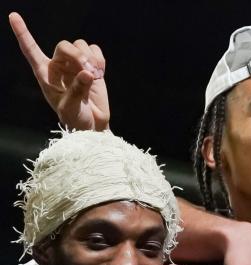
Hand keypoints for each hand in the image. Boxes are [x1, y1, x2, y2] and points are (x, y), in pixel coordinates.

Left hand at [9, 13, 109, 130]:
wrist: (92, 126)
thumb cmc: (74, 119)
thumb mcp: (69, 108)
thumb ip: (76, 91)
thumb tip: (86, 73)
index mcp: (45, 74)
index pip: (30, 49)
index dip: (22, 33)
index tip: (13, 16)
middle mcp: (59, 66)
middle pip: (64, 46)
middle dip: (78, 56)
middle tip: (88, 71)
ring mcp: (76, 65)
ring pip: (80, 46)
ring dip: (91, 59)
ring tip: (95, 76)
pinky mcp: (92, 67)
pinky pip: (94, 50)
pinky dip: (99, 58)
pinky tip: (100, 72)